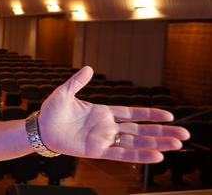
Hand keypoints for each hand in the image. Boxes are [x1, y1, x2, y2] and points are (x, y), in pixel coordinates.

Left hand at [37, 66, 189, 162]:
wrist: (39, 128)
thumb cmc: (51, 110)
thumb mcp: (64, 92)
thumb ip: (78, 82)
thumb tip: (90, 68)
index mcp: (103, 112)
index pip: (133, 114)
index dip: (150, 114)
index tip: (170, 116)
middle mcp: (107, 127)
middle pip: (141, 130)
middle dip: (162, 132)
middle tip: (184, 134)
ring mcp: (103, 139)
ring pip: (135, 143)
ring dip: (156, 144)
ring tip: (177, 145)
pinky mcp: (96, 151)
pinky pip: (121, 154)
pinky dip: (138, 155)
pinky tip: (155, 156)